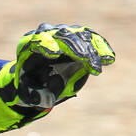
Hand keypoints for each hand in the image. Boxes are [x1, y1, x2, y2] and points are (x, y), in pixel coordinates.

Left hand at [0, 23, 115, 111]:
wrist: (38, 79)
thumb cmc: (30, 85)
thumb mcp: (26, 93)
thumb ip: (34, 96)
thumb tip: (46, 101)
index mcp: (30, 45)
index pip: (38, 40)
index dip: (45, 44)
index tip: (53, 54)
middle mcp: (48, 34)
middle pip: (62, 35)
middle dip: (74, 47)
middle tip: (85, 59)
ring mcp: (65, 35)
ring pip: (80, 36)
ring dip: (91, 49)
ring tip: (99, 64)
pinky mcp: (79, 39)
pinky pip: (92, 40)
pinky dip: (101, 48)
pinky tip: (109, 59)